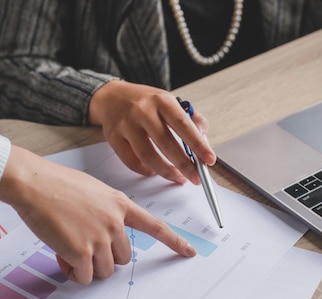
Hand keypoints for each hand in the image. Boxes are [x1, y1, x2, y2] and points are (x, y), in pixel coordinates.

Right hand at [0, 146, 196, 284]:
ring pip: (104, 271)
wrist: (34, 183)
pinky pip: (84, 277)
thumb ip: (104, 215)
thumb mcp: (92, 193)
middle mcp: (115, 222)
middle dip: (104, 259)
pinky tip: (61, 256)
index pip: (154, 226)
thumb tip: (101, 243)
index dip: (174, 242)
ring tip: (68, 248)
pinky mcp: (81, 252)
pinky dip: (73, 273)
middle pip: (123, 259)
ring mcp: (100, 237)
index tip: (189, 252)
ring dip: (87, 268)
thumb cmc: (56, 185)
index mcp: (120, 205)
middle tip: (82, 247)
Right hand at [88, 80, 215, 184]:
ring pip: (147, 155)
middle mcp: (142, 111)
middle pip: (166, 143)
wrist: (111, 97)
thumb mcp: (169, 102)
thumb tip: (203, 143)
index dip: (198, 144)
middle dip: (184, 165)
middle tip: (195, 177)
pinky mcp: (114, 138)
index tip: (209, 159)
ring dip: (165, 171)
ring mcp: (126, 125)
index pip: (183, 125)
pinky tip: (155, 171)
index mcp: (161, 100)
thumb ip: (190, 121)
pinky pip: (131, 161)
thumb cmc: (145, 102)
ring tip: (177, 177)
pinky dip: (145, 170)